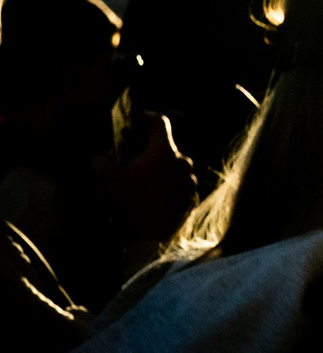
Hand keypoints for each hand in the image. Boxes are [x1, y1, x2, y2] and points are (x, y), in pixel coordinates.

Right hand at [97, 113, 197, 246]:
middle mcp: (182, 162)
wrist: (155, 236)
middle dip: (145, 150)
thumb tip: (101, 159)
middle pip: (163, 147)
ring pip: (171, 167)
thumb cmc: (133, 202)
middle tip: (128, 159)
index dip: (145, 116)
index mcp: (164, 151)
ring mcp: (190, 180)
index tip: (135, 119)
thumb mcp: (108, 179)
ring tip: (138, 181)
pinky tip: (150, 196)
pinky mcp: (192, 197)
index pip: (159, 122)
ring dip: (156, 170)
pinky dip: (164, 186)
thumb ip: (100, 162)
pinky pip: (177, 185)